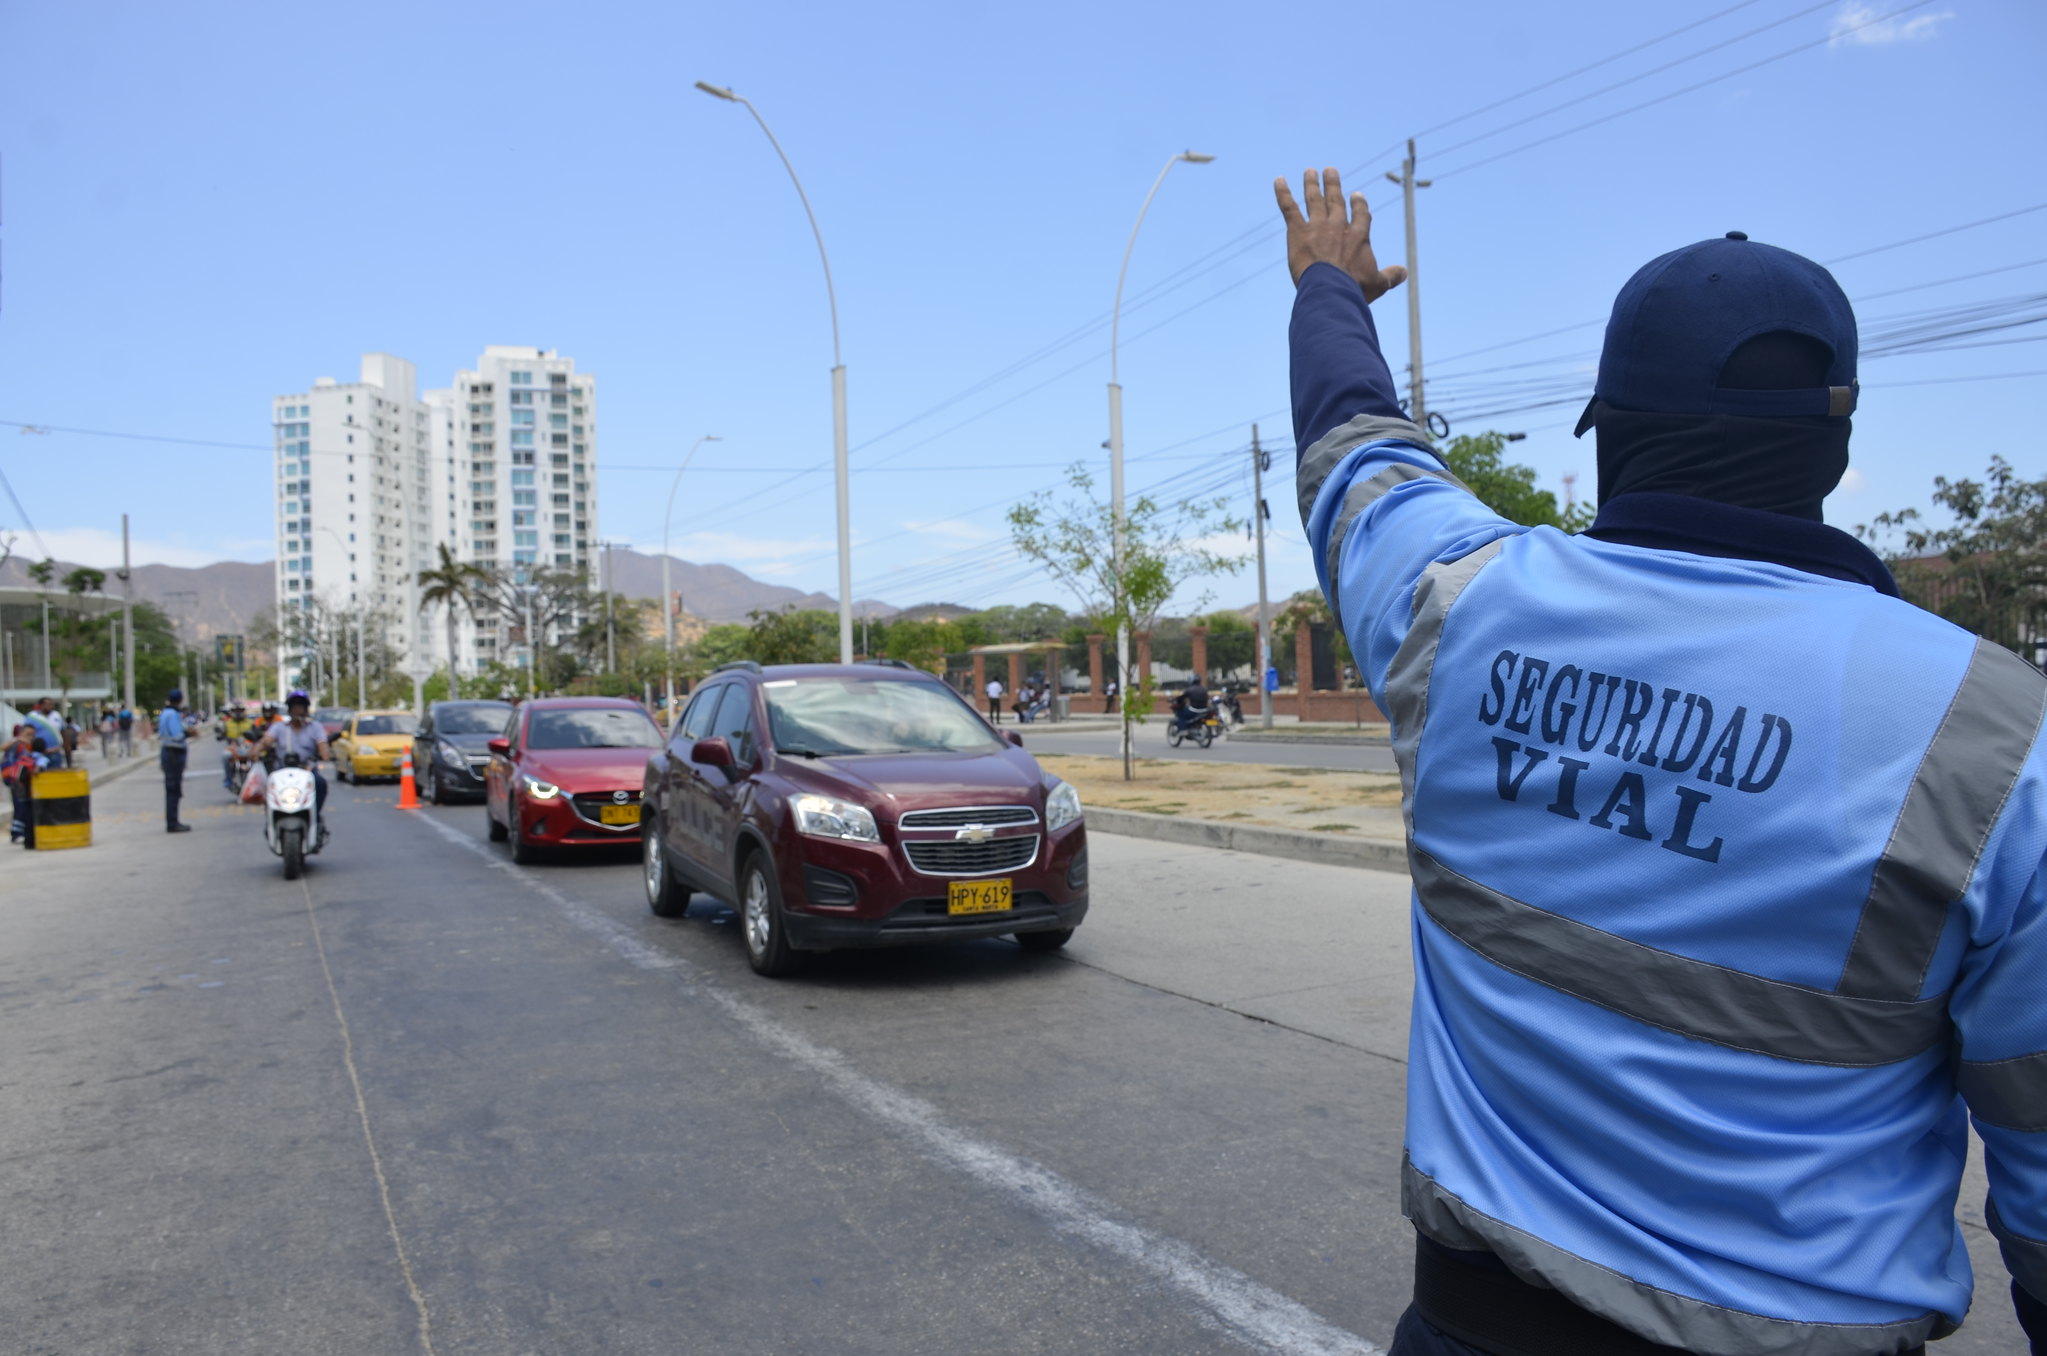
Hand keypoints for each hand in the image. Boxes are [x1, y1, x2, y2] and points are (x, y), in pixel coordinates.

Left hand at [1274, 166, 1406, 300]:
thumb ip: (1391, 276)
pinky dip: (1283, 193)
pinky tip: (1279, 180)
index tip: (1357, 195)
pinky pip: (1289, 207)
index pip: (1360, 215)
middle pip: (1336, 200)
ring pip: (1314, 199)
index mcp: (1359, 237)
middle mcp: (1339, 226)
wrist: (1332, 290)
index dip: (1359, 204)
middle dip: (1333, 185)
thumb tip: (1405, 272)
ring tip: (1310, 172)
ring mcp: (1318, 226)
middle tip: (1330, 171)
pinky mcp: (1299, 231)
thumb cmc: (1355, 288)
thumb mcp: (1378, 284)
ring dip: (1312, 184)